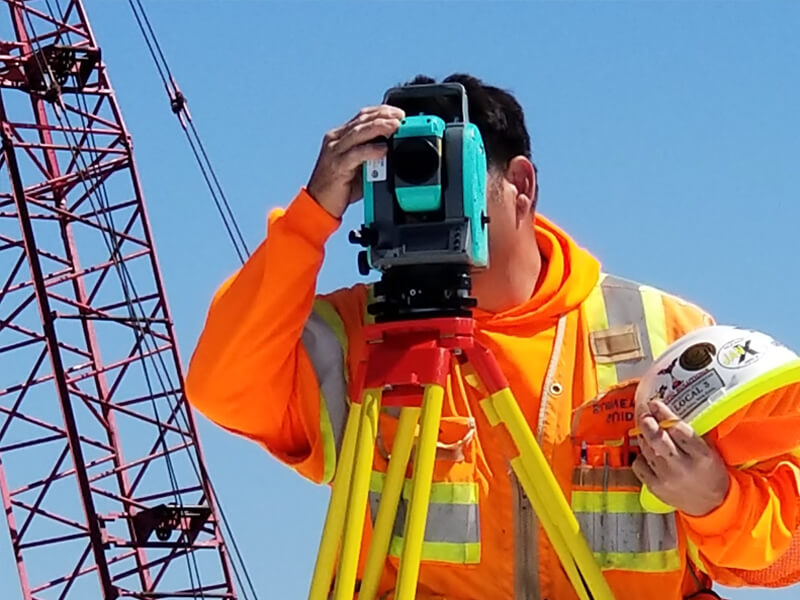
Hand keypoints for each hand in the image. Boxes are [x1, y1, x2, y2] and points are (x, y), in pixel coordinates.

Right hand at [306, 105, 404, 218]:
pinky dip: (371, 150)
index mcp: (340, 136)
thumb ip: (372, 155)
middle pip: (362, 120)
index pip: (362, 116)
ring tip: (395, 126)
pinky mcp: (337, 166)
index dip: (381, 111)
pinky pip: (356, 154)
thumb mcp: (358, 165)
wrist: (319, 204)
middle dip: (383, 115)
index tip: (398, 112)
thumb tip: (393, 149)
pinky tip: (383, 149)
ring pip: (359, 132)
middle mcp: (335, 140)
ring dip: (379, 127)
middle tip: (401, 116)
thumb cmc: (340, 186)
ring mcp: (335, 152)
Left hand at [632, 399, 730, 516]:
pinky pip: (639, 464)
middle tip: (643, 412)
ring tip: (645, 427)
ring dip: (643, 435)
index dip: (664, 414)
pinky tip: (646, 451)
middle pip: (657, 439)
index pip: (679, 429)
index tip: (655, 403)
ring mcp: (666, 478)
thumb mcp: (710, 451)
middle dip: (647, 422)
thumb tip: (667, 411)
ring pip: (646, 449)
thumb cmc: (710, 473)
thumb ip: (691, 433)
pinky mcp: (654, 487)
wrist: (711, 506)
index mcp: (701, 455)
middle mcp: (682, 467)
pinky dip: (640, 455)